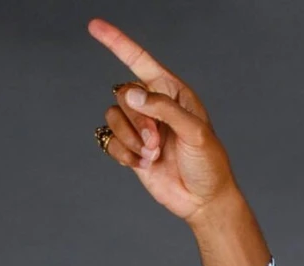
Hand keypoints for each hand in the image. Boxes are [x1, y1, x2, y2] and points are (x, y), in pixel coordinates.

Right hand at [87, 20, 269, 265]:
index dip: (116, 42)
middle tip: (157, 142)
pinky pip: (110, 141)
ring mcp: (141, 128)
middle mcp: (154, 105)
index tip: (94, 26)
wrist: (204, 202)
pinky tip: (142, 165)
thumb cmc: (209, 164)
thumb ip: (164, 108)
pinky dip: (123, 154)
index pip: (139, 60)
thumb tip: (132, 93)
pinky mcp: (132, 150)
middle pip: (123, 95)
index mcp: (172, 92)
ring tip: (152, 155)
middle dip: (137, 121)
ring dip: (130, 139)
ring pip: (113, 117)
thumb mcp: (194, 132)